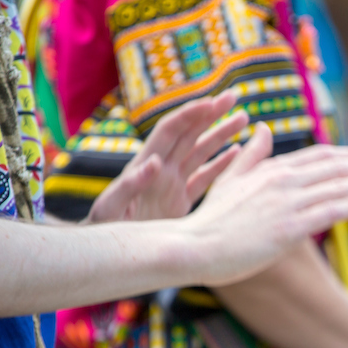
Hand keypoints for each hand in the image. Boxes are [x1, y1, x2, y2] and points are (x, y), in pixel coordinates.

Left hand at [87, 92, 248, 222]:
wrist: (109, 250)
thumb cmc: (104, 227)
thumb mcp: (112, 207)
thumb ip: (130, 185)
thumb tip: (155, 163)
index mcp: (145, 164)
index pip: (171, 131)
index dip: (190, 115)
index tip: (212, 103)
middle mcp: (162, 169)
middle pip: (189, 133)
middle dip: (210, 113)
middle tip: (233, 97)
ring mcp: (172, 184)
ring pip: (201, 152)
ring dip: (221, 134)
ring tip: (243, 118)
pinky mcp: (180, 202)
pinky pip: (204, 179)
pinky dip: (221, 166)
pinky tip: (238, 153)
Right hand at [180, 123, 347, 285]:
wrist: (192, 247)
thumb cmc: (210, 220)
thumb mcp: (229, 180)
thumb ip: (250, 155)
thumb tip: (262, 127)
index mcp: (272, 170)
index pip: (320, 157)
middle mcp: (283, 181)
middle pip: (336, 168)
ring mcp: (287, 203)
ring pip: (338, 187)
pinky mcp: (288, 228)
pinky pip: (327, 212)